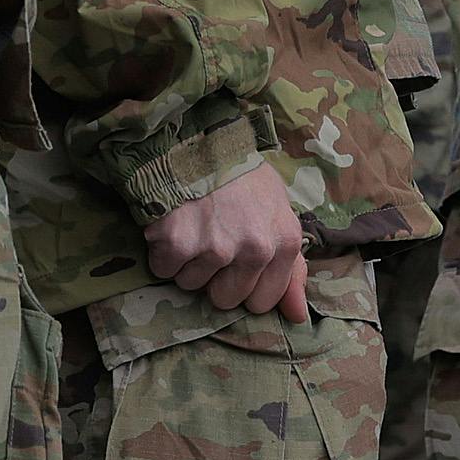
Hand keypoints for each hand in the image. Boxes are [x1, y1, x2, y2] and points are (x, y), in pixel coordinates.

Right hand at [143, 166, 312, 319]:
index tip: (235, 259)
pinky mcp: (179, 244)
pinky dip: (162, 252)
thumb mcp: (278, 213)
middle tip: (210, 239)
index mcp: (285, 243)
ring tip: (192, 226)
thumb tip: (297, 318)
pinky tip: (172, 224)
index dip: (244, 284)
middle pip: (226, 299)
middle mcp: (255, 249)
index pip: (263, 300)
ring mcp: (216, 248)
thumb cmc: (240, 178)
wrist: (197, 141)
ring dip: (187, 262)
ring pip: (192, 286)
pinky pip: (165, 271)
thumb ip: (292, 268)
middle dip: (214, 277)